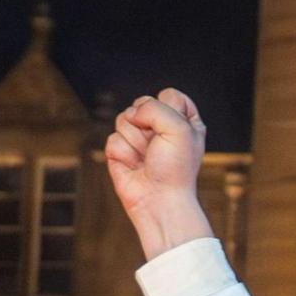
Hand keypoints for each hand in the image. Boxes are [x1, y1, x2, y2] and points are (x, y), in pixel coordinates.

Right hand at [104, 90, 219, 258]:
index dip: (168, 109)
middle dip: (147, 124)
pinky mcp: (120, 151)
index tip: (176, 130)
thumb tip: (132, 114)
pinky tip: (135, 167)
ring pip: (124, 118)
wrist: (159, 201)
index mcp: (183, 121)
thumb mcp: (179, 128)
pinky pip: (113, 138)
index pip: (169, 95)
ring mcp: (139, 138)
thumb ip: (155, 107)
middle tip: (158, 147)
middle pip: (142, 103)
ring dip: (135, 140)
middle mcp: (160, 128)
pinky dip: (124, 153)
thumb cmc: (175, 169)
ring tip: (147, 158)